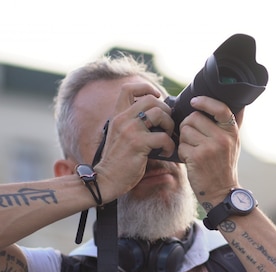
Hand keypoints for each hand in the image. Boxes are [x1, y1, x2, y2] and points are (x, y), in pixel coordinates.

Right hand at [96, 82, 175, 197]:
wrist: (106, 180)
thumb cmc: (118, 161)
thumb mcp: (120, 136)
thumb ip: (133, 124)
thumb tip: (156, 115)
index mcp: (117, 115)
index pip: (128, 88)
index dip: (146, 87)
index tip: (157, 96)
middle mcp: (122, 119)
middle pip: (150, 99)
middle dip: (165, 109)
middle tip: (167, 124)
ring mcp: (129, 130)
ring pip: (159, 113)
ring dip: (169, 124)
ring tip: (167, 137)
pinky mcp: (137, 144)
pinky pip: (163, 137)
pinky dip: (169, 145)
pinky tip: (165, 152)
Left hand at [178, 96, 243, 204]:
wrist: (221, 192)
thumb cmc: (224, 165)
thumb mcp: (234, 143)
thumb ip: (231, 124)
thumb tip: (238, 102)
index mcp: (232, 132)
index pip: (220, 108)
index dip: (205, 101)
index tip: (194, 101)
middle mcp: (222, 138)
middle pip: (194, 117)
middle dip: (188, 125)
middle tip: (192, 137)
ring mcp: (210, 147)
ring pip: (185, 130)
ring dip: (184, 139)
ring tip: (193, 148)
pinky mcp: (197, 157)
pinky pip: (181, 145)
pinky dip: (182, 152)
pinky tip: (190, 159)